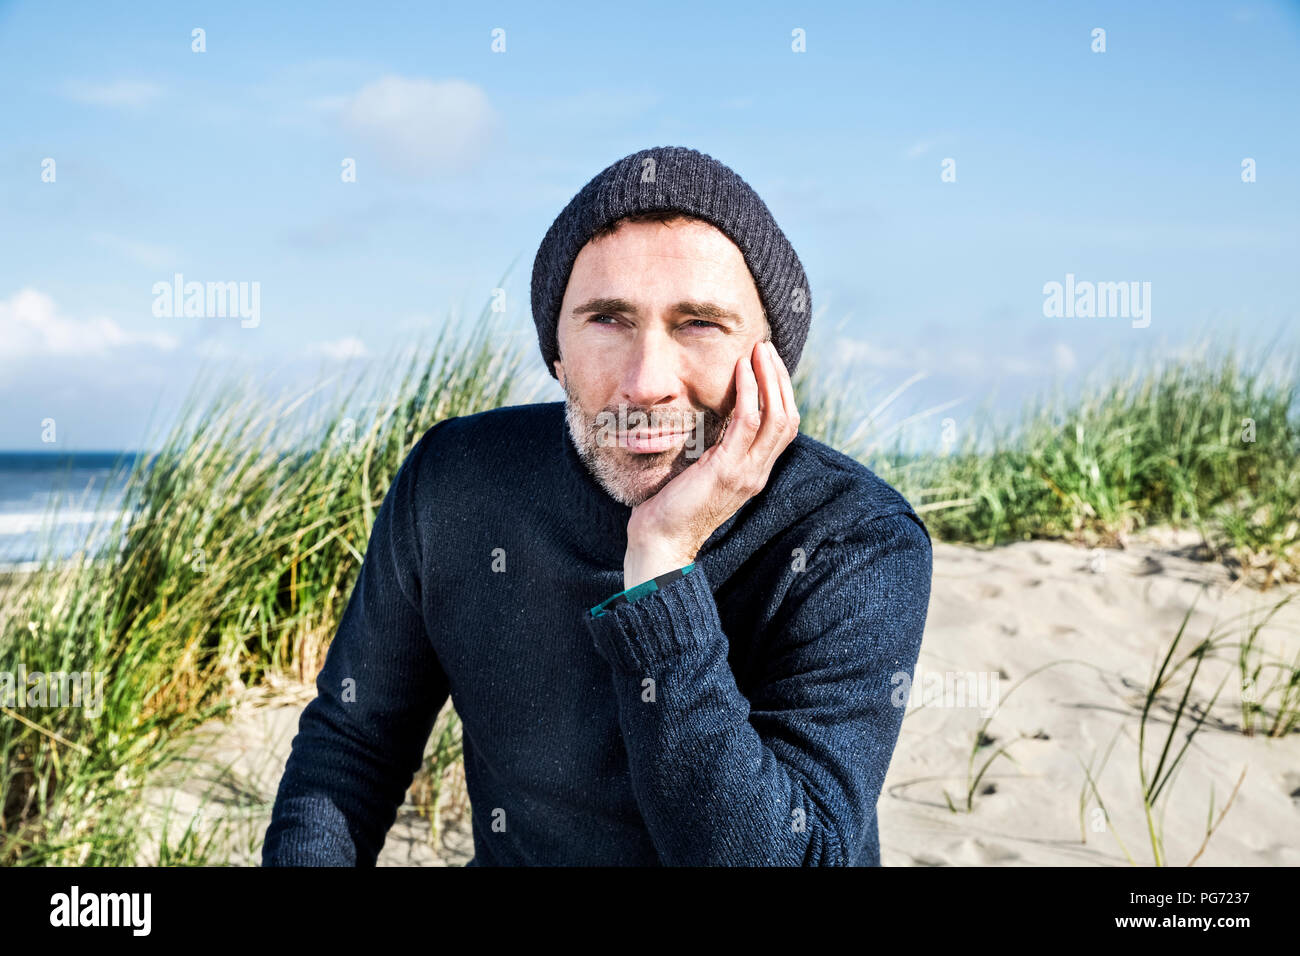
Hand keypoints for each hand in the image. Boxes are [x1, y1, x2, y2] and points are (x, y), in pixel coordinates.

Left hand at [623, 339, 799, 588]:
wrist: (661, 540)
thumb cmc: (672, 505)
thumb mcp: (703, 472)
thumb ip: (716, 449)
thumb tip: (712, 420)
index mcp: (754, 472)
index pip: (784, 427)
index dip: (780, 392)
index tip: (766, 363)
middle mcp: (757, 472)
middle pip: (788, 417)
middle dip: (780, 378)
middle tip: (765, 347)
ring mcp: (746, 472)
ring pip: (776, 417)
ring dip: (769, 378)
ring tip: (757, 350)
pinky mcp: (727, 470)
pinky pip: (748, 423)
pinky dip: (749, 392)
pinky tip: (741, 370)